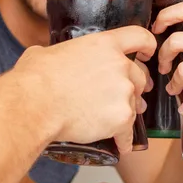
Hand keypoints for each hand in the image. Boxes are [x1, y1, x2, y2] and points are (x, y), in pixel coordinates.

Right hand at [12, 25, 153, 154]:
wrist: (35, 106)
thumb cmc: (35, 78)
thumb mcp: (47, 53)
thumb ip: (61, 53)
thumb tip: (49, 58)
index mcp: (105, 44)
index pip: (139, 37)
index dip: (147, 45)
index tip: (147, 53)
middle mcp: (120, 65)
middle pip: (139, 76)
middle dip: (135, 87)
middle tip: (124, 96)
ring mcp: (124, 92)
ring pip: (134, 104)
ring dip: (127, 112)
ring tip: (114, 122)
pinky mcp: (122, 118)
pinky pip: (128, 132)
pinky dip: (124, 140)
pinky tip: (121, 145)